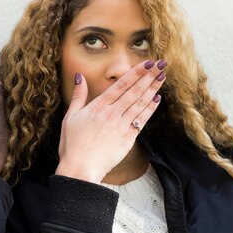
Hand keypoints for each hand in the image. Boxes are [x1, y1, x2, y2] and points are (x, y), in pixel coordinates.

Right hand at [55, 60, 165, 183]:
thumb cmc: (72, 144)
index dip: (136, 72)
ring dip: (153, 89)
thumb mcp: (70, 117)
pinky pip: (142, 120)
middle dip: (149, 76)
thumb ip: (78, 96)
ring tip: (162, 77)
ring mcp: (121, 126)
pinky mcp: (128, 138)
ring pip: (140, 103)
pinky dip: (150, 109)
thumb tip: (80, 77)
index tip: (148, 63)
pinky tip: (157, 100)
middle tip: (162, 64)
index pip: (121, 85)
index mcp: (98, 106)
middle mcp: (112, 113)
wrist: (81, 168)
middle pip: (134, 91)